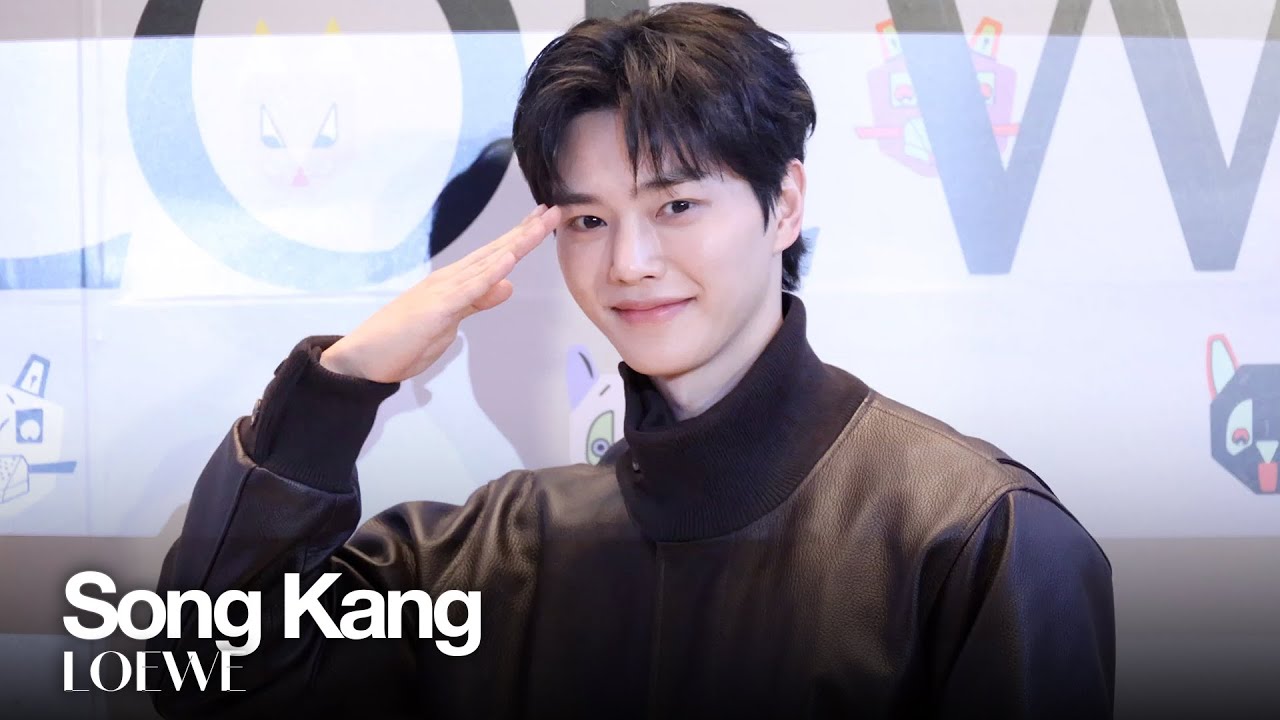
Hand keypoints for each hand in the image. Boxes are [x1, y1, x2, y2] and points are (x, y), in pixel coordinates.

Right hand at [320, 204, 561, 382]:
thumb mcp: (451, 321)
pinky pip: (469, 289)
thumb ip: (478, 301)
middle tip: (553, 209)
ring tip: (540, 224)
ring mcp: (444, 291)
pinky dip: (490, 273)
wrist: (364, 358)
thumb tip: (508, 285)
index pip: (494, 256)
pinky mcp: (438, 309)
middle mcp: (451, 280)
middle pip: (496, 251)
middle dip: (526, 231)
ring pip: (487, 263)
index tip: (543, 221)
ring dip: (515, 243)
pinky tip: (508, 258)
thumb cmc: (403, 341)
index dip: (520, 238)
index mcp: (455, 283)